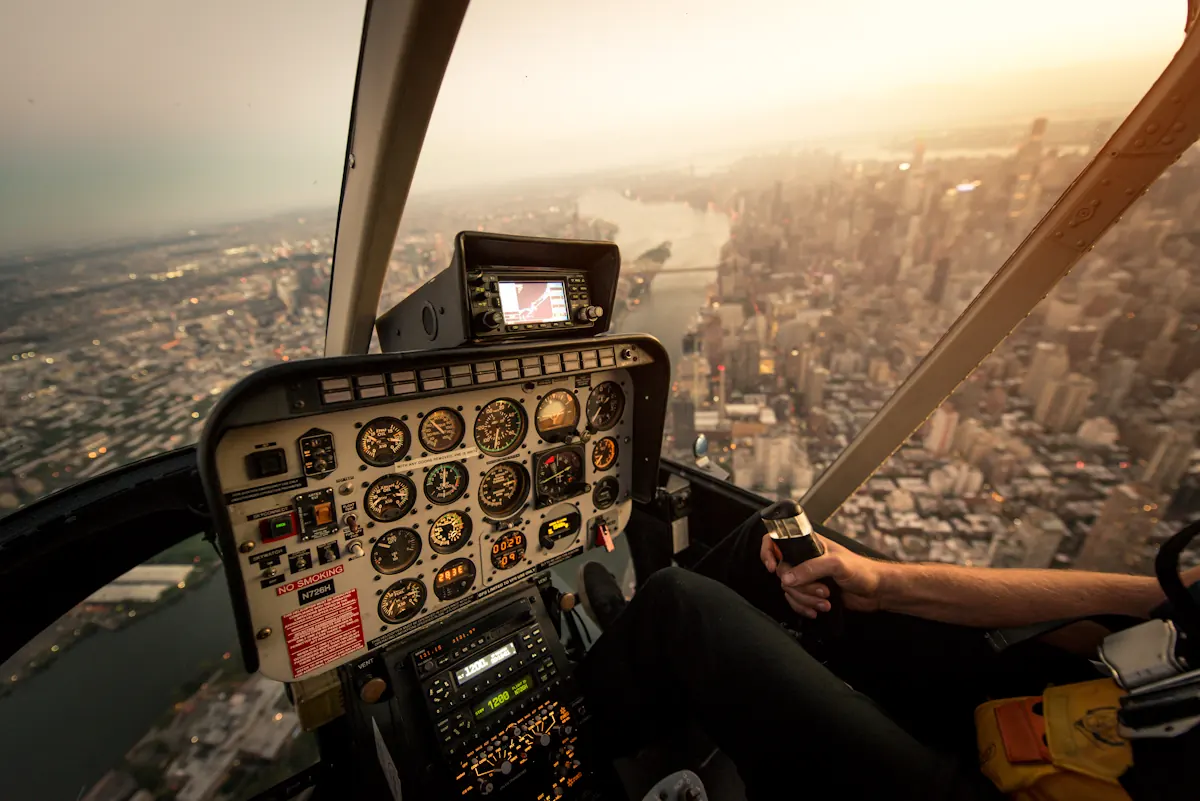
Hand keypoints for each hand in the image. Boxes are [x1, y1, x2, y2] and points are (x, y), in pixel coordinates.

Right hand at [760, 533, 887, 617]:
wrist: (877, 592)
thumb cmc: (862, 571)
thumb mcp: (836, 564)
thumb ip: (810, 568)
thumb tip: (786, 579)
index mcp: (808, 544)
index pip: (777, 540)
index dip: (768, 552)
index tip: (772, 568)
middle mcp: (805, 558)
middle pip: (783, 572)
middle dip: (800, 587)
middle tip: (822, 590)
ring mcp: (807, 576)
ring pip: (789, 589)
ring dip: (805, 599)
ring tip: (826, 601)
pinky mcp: (811, 592)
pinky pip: (795, 601)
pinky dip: (804, 607)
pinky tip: (818, 610)